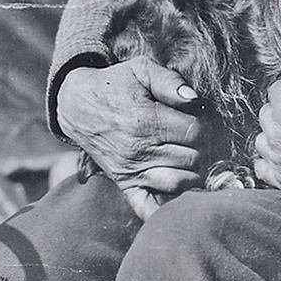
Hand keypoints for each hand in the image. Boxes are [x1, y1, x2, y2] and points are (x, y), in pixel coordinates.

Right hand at [58, 57, 205, 203]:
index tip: (196, 120)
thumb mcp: (141, 70)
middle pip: (193, 158)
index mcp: (147, 121)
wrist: (77, 105)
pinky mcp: (125, 183)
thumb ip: (170, 81)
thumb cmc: (115, 85)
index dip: (203, 125)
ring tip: (187, 158)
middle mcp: (140, 150)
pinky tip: (177, 196)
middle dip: (200, 147)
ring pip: (180, 182)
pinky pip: (147, 208)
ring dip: (191, 172)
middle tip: (192, 139)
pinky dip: (165, 210)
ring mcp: (132, 170)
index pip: (195, 132)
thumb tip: (195, 100)